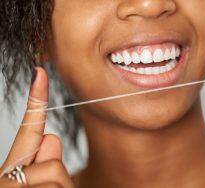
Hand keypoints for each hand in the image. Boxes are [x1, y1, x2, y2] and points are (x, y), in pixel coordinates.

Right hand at [0, 68, 73, 187]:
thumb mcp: (37, 186)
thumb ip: (44, 163)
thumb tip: (51, 137)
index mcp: (14, 170)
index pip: (29, 130)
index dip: (37, 100)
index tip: (40, 72)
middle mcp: (5, 175)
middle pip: (54, 162)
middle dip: (57, 181)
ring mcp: (8, 184)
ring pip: (56, 174)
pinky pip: (56, 187)